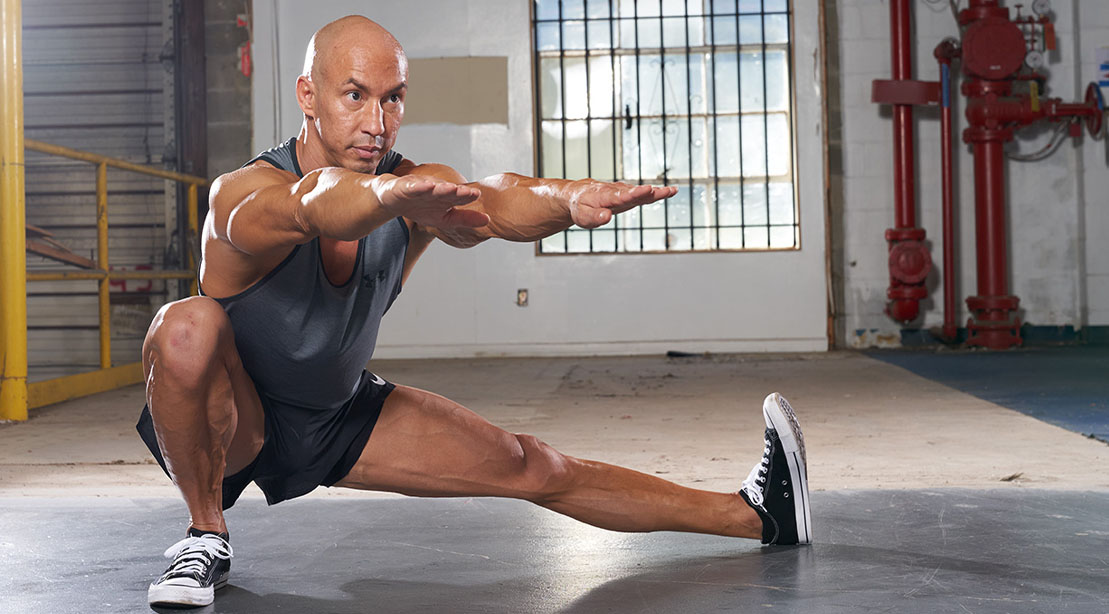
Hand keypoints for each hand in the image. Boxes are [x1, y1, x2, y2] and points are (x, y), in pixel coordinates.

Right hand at [373, 174, 489, 227]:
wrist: (392, 201)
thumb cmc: (420, 208)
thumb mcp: (444, 219)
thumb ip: (465, 219)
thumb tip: (488, 220)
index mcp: (445, 197)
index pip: (459, 196)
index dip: (468, 196)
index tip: (478, 195)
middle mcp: (435, 190)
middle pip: (448, 190)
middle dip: (459, 191)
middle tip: (471, 192)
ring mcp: (420, 187)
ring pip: (432, 187)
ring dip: (442, 187)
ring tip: (452, 188)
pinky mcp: (404, 187)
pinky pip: (412, 187)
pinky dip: (419, 186)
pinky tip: (426, 186)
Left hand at [567, 181, 678, 228]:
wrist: (577, 194)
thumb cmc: (580, 207)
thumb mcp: (583, 216)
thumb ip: (595, 217)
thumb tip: (606, 217)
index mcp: (606, 197)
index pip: (622, 196)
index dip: (635, 193)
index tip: (648, 189)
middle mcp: (616, 192)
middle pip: (636, 192)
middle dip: (651, 192)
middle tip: (667, 190)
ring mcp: (622, 192)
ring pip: (641, 192)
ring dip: (657, 192)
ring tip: (672, 191)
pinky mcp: (627, 194)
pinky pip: (641, 193)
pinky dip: (654, 192)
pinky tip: (667, 192)